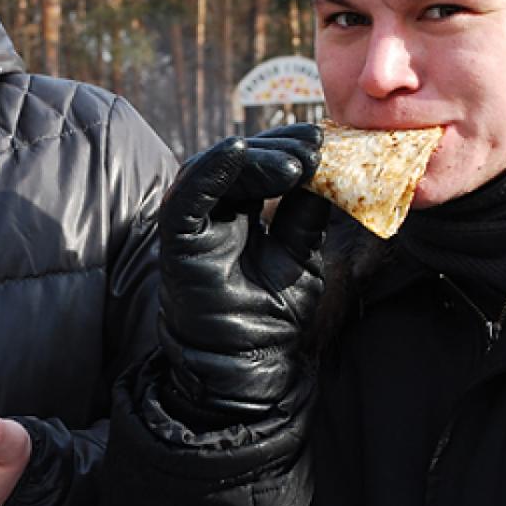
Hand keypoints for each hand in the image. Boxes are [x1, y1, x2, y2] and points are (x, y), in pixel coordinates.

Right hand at [158, 122, 329, 426]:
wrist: (247, 365)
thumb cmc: (270, 315)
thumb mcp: (299, 253)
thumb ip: (304, 213)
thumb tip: (328, 167)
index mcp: (240, 213)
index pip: (261, 165)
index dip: (289, 148)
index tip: (325, 140)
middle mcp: (212, 212)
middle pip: (239, 159)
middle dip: (277, 146)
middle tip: (315, 143)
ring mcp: (193, 222)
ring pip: (215, 167)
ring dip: (256, 156)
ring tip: (297, 162)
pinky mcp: (177, 235)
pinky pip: (188, 192)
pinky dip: (211, 169)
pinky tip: (239, 152)